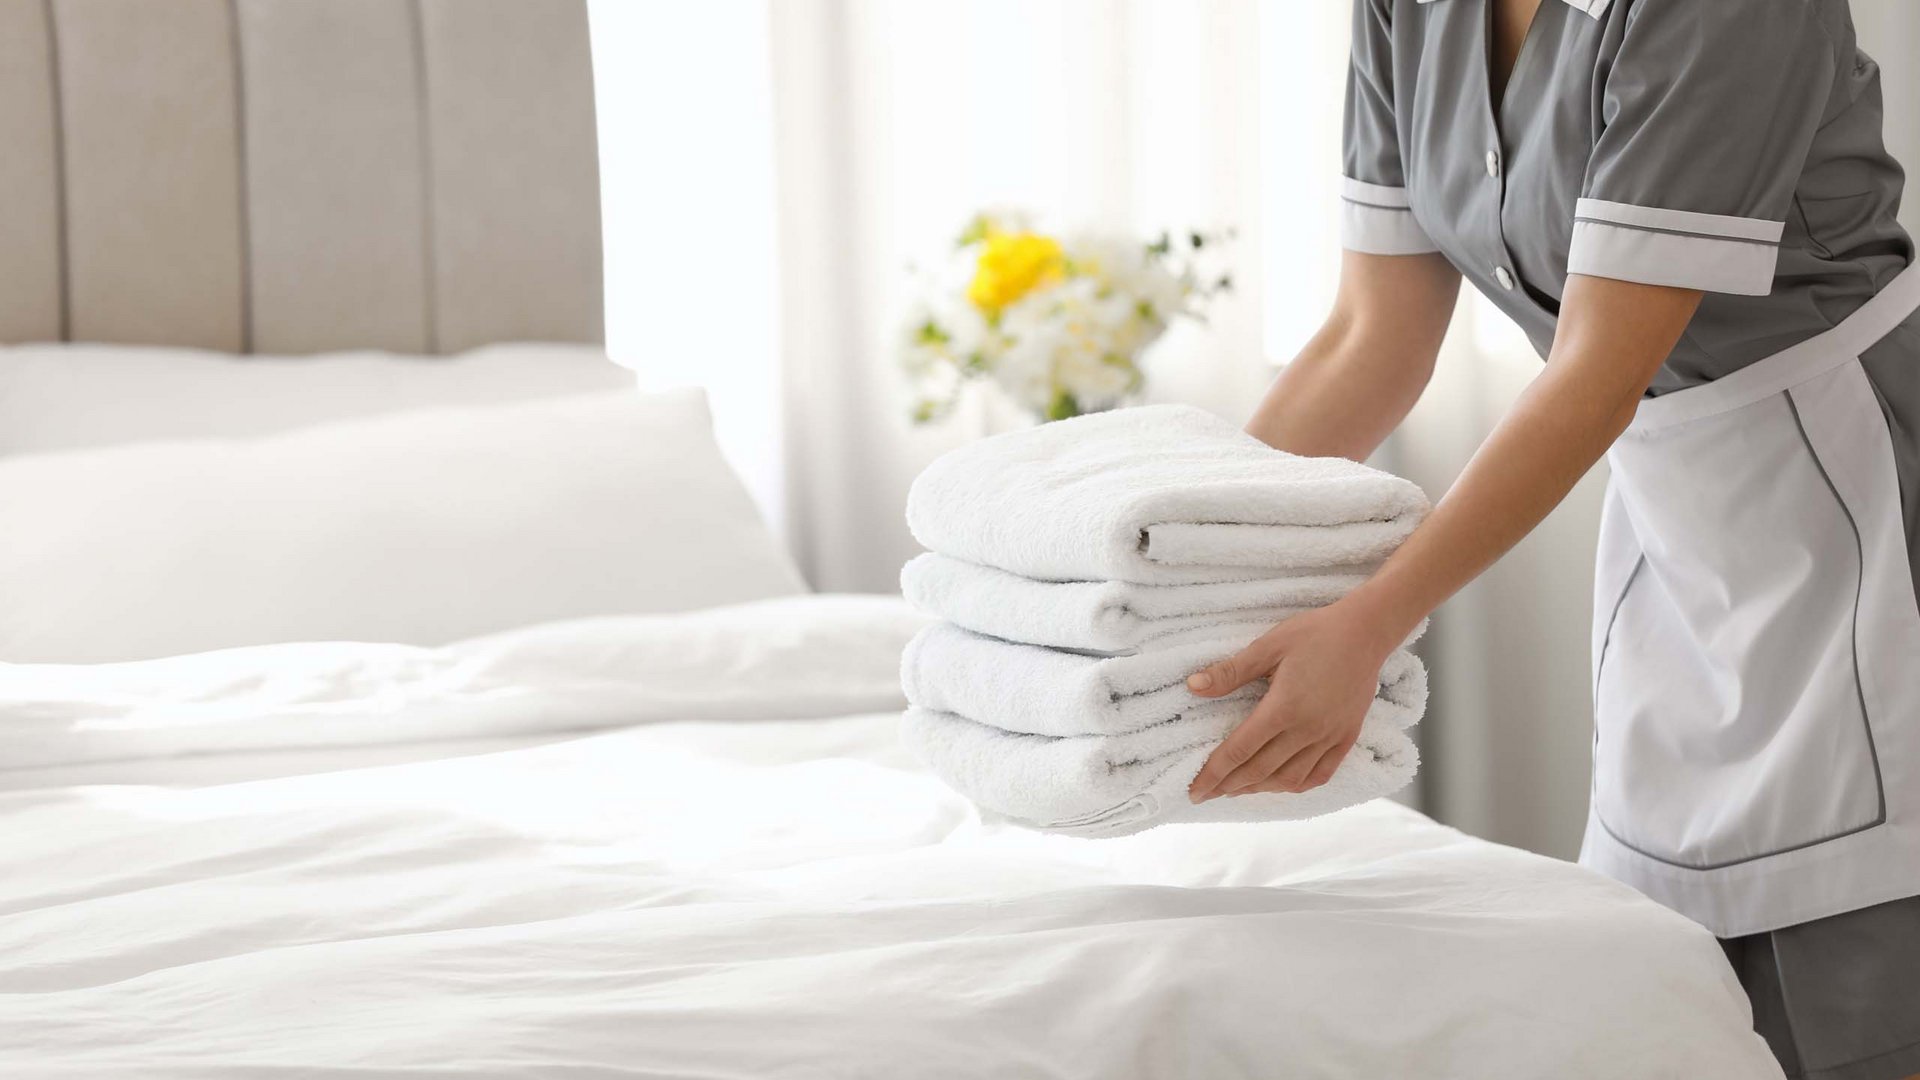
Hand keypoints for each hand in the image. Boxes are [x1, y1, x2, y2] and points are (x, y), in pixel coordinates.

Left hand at [1184, 601, 1395, 802]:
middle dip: (1228, 786)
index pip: (1239, 751)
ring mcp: (1330, 737)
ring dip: (1259, 789)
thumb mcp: (1268, 646)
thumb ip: (1230, 671)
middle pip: (1259, 770)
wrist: (1367, 632)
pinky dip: (1296, 785)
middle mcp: (1307, 730)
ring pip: (1289, 778)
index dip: (1213, 773)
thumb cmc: (1315, 633)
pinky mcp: (1346, 738)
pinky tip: (1280, 785)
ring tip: (1236, 790)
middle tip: (1204, 794)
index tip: (1194, 790)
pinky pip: (1320, 774)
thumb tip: (1193, 686)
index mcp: (1283, 708)